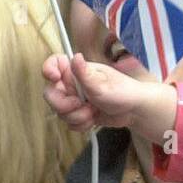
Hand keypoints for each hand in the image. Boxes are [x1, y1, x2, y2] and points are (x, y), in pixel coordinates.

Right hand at [41, 53, 176, 138]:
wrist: (133, 111)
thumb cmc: (122, 92)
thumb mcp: (102, 84)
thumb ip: (85, 73)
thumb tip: (75, 57)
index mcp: (77, 71)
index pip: (55, 63)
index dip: (49, 69)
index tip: (54, 78)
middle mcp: (73, 84)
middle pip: (51, 94)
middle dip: (63, 105)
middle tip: (78, 105)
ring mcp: (75, 99)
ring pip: (60, 112)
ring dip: (76, 117)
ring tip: (92, 113)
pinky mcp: (78, 113)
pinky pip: (69, 123)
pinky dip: (80, 124)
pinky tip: (93, 120)